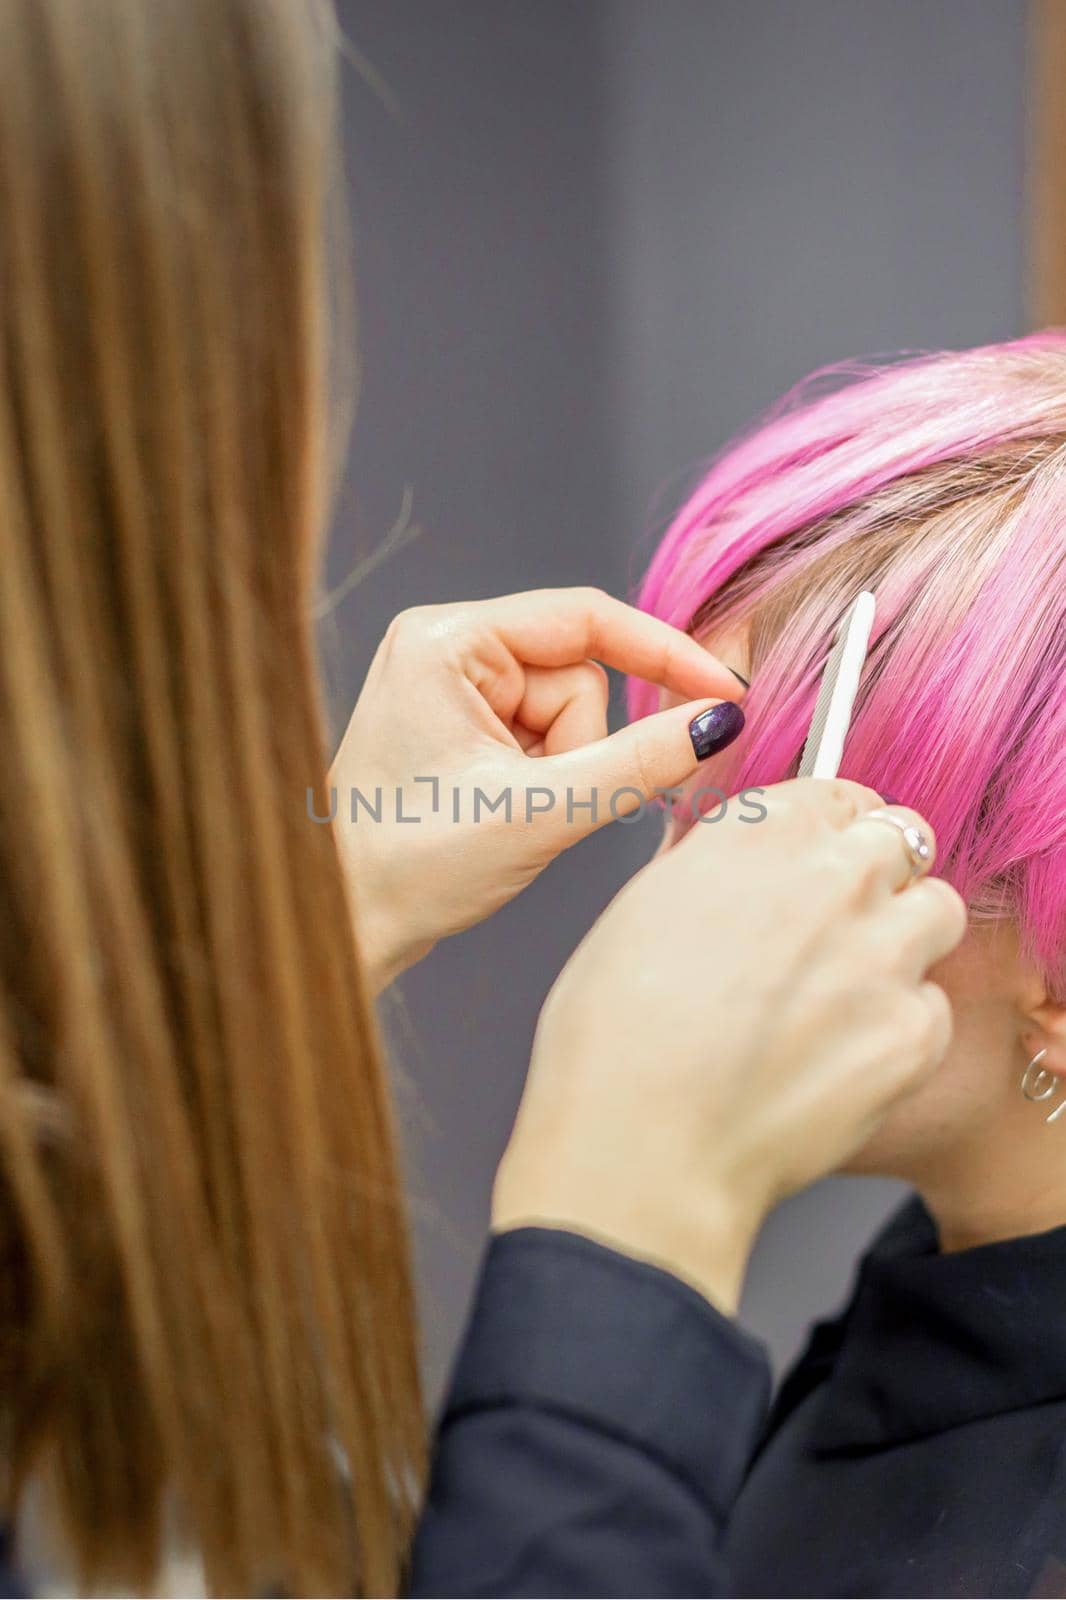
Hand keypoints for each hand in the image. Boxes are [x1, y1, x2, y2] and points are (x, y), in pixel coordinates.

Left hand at [330, 588, 745, 989]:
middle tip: (537, 803)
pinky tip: (503, 813)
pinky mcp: (461, 725)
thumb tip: (717, 721)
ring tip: (509, 814)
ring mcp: (451, 686)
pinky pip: (546, 738)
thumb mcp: (538, 812)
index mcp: (444, 641)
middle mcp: (444, 647)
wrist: (345, 927)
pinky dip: (546, 780)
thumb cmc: (411, 868)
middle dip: (580, 747)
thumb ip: (638, 762)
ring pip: (571, 714)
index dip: (665, 655)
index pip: (585, 619)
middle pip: (581, 677)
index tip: (728, 692)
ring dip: (563, 771)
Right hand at [492, 781, 966, 1313]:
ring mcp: (881, 952)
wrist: (642, 1148)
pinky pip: (932, 1006)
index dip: (836, 826)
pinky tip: (839, 1058)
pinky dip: (899, 1027)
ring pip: (938, 912)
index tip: (830, 853)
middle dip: (880, 873)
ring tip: (849, 991)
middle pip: (904, 839)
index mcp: (755, 834)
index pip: (840, 792)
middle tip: (842, 923)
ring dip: (905, 939)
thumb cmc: (614, 1043)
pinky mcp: (913, 1030)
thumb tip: (737, 863)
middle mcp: (830, 876)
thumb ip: (709, 868)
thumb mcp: (637, 914)